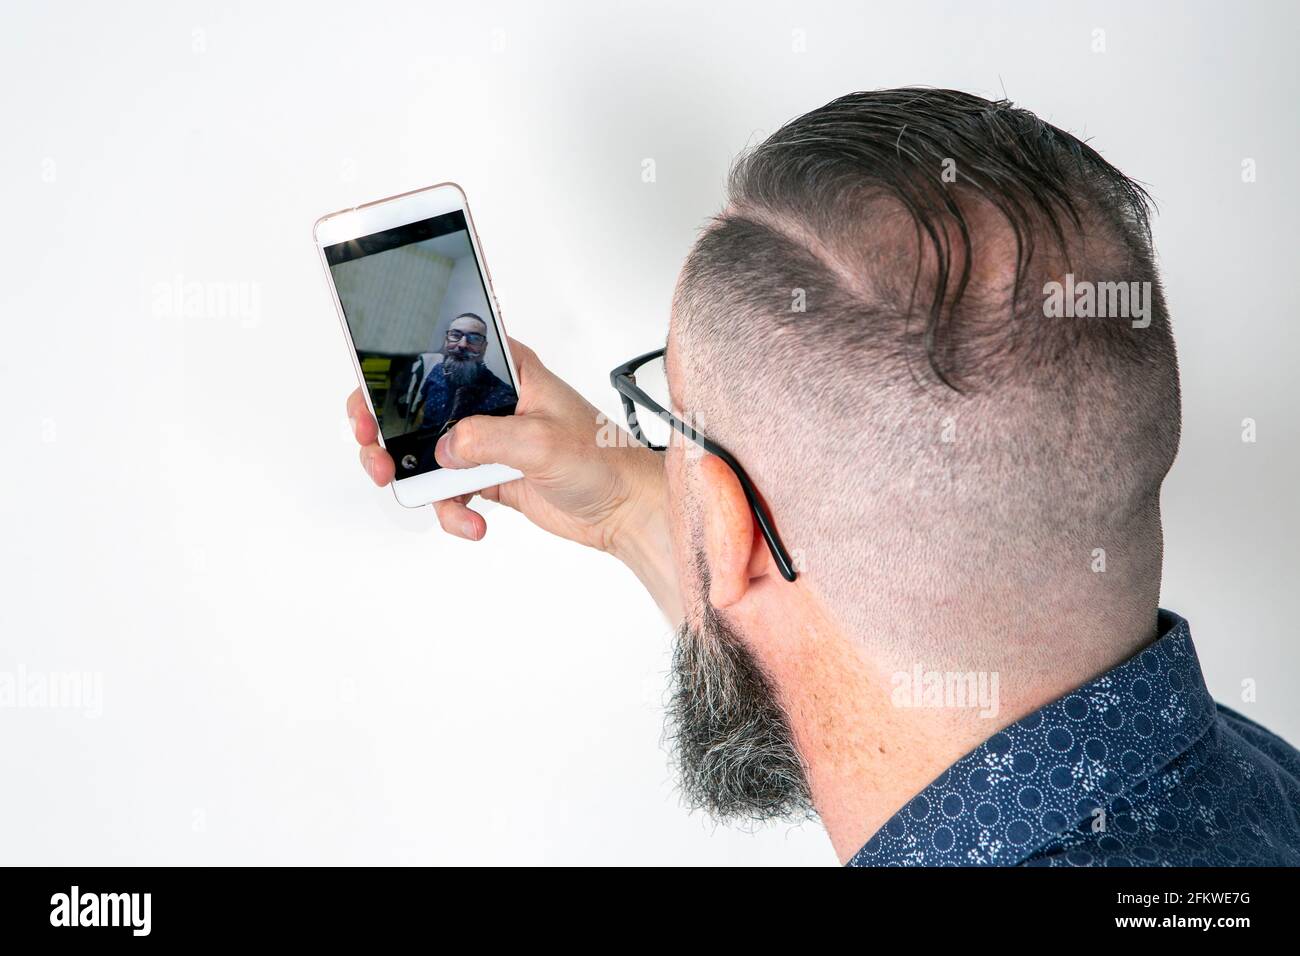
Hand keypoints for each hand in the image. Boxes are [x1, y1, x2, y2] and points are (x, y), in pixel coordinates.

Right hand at [346, 338, 680, 620]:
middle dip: (389, 435)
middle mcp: (489, 400)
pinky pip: (449, 491)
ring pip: (425, 453)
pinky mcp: (488, 474)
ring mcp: (485, 439)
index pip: (437, 356)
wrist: (623, 509)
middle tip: (379, 456)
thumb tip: (442, 447)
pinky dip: (452, 510)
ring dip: (417, 480)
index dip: (394, 373)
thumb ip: (486, 438)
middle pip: (416, 407)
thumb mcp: (542, 440)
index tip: (371, 400)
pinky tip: (473, 521)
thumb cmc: (603, 459)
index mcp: (504, 368)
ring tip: (430, 499)